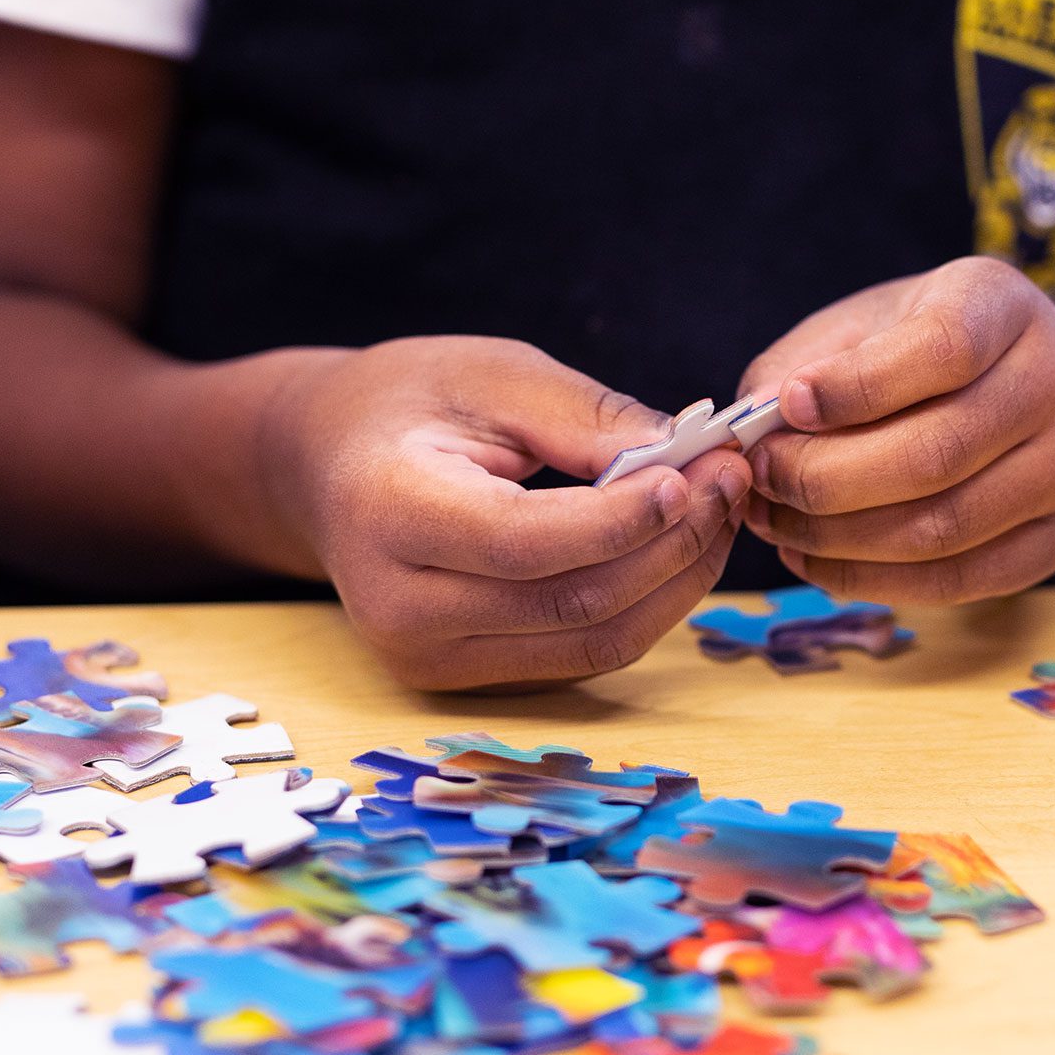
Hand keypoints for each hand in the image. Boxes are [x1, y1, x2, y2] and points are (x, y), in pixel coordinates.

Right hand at [252, 338, 750, 690]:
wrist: (325, 467)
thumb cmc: (407, 404)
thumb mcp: (490, 375)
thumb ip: (585, 419)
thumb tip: (687, 457)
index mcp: (390, 513)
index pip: (526, 541)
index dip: (623, 518)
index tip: (694, 472)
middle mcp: (400, 606)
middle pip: (571, 601)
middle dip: (671, 544)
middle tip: (730, 478)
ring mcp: (427, 658)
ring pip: (591, 641)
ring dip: (674, 581)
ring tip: (718, 510)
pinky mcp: (460, 679)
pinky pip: (582, 655)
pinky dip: (646, 606)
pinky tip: (676, 548)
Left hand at [737, 256, 1054, 602]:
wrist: (1016, 389)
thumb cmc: (915, 350)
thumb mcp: (863, 325)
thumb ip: (805, 364)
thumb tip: (755, 429)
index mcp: (1004, 306)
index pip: (942, 350)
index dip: (856, 387)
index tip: (786, 406)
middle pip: (935, 454)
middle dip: (824, 479)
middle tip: (762, 481)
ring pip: (941, 528)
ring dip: (836, 539)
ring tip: (777, 523)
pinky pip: (955, 580)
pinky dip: (871, 579)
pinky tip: (816, 560)